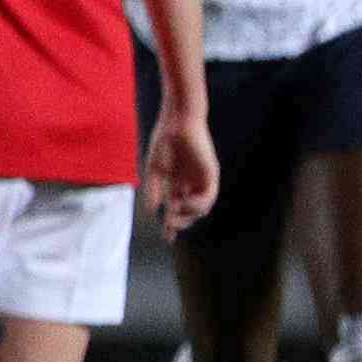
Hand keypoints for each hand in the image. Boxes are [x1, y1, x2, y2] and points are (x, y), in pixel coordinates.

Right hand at [142, 102, 219, 238]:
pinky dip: (197, 204)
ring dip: (189, 215)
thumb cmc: (163, 142)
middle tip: (170, 226)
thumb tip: (151, 211)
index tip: (167, 238)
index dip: (171, 224)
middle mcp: (190, 184)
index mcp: (176, 183)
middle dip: (180, 222)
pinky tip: (185, 203)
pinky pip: (208, 197)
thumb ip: (153, 190)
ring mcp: (201, 180)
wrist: (177, 123)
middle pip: (189, 212)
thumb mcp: (154, 170)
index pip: (175, 208)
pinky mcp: (210, 175)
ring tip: (176, 212)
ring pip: (201, 208)